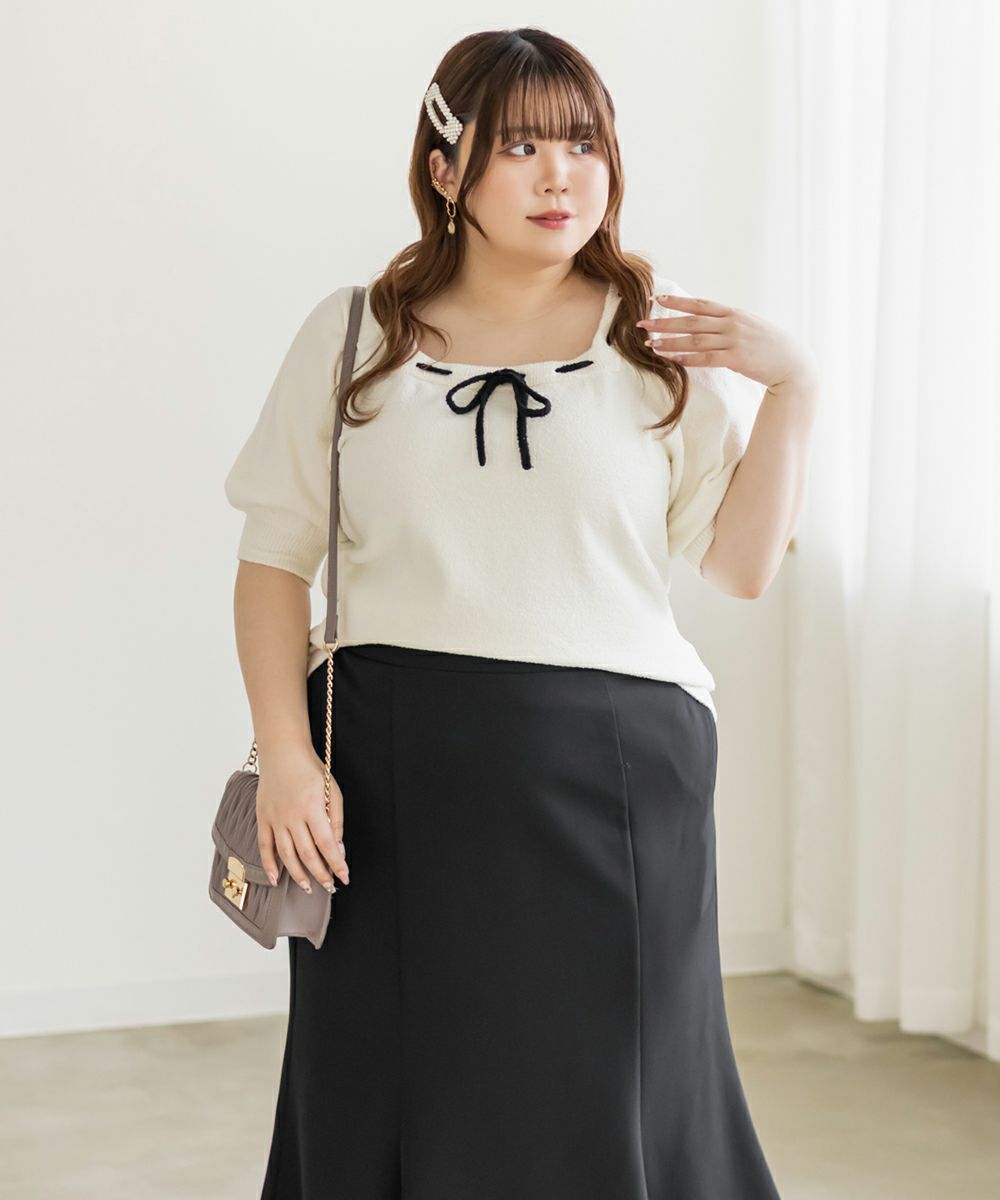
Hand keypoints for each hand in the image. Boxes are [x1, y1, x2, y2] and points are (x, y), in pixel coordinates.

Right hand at [256, 742, 349, 893]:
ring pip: (286, 854)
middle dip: (320, 874)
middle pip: (307, 853)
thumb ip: (336, 821)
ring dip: (298, 875)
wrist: (283, 753)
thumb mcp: (332, 791)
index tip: (344, 876)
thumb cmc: (311, 770)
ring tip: (309, 888)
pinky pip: (264, 846)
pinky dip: (269, 864)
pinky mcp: (263, 818)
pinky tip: (275, 879)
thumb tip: (338, 848)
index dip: (336, 863)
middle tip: (330, 886)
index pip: (327, 843)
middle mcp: (292, 816)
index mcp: (313, 807)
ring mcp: (275, 818)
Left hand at [636, 292, 819, 392]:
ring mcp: (734, 340)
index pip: (700, 303)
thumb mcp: (751, 327)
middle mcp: (732, 323)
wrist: (794, 364)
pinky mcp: (736, 359)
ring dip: (670, 342)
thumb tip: (709, 324)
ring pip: (694, 340)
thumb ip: (730, 324)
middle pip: (691, 321)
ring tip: (650, 344)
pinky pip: (705, 358)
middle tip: (642, 323)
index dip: (677, 301)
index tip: (657, 299)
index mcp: (734, 313)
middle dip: (664, 321)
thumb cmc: (771, 347)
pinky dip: (686, 358)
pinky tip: (671, 359)